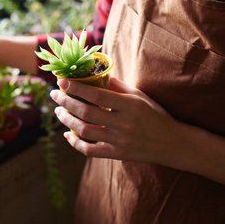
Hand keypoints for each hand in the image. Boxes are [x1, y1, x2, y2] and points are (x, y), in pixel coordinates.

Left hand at [50, 77, 180, 164]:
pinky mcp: (117, 155)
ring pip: (84, 130)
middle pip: (86, 112)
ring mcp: (120, 141)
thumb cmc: (154, 114)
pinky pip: (90, 150)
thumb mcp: (139, 96)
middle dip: (66, 102)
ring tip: (58, 112)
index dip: (76, 88)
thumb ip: (117, 86)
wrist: (172, 143)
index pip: (97, 95)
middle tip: (55, 95)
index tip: (61, 81)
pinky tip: (67, 134)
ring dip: (67, 120)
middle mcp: (124, 124)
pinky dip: (75, 143)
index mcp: (130, 105)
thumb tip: (94, 73)